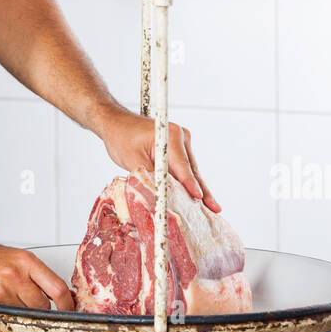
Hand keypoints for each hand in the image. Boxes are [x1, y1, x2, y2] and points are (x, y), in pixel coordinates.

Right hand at [0, 237, 75, 311]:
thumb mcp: (15, 257)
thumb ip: (36, 274)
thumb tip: (56, 293)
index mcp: (26, 261)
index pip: (58, 288)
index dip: (68, 303)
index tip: (70, 308)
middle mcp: (16, 276)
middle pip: (43, 305)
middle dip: (43, 310)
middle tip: (37, 306)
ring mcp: (3, 291)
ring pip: (27, 314)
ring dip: (25, 313)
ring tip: (14, 301)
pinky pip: (10, 317)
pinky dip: (11, 316)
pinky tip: (4, 305)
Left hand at [97, 105, 220, 212]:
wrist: (116, 123)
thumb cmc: (121, 137)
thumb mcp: (132, 159)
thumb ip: (149, 176)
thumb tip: (161, 195)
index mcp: (171, 134)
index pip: (183, 165)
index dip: (190, 184)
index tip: (198, 198)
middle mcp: (181, 136)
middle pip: (192, 170)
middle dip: (202, 191)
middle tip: (215, 208)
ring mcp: (181, 142)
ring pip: (190, 171)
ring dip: (197, 189)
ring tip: (211, 208)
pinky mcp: (178, 149)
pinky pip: (184, 169)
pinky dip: (188, 183)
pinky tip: (198, 198)